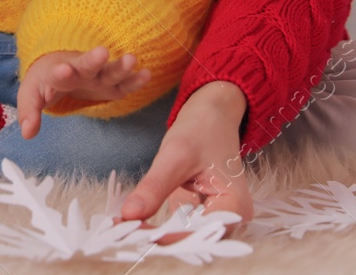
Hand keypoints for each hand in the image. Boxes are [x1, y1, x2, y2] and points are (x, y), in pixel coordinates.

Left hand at [16, 47, 149, 138]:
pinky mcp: (111, 85)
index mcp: (57, 73)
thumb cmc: (46, 82)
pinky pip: (125, 83)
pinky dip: (135, 80)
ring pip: (110, 71)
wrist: (60, 65)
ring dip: (120, 66)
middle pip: (87, 65)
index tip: (63, 70)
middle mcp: (80, 71)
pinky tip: (146, 74)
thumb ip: (29, 113)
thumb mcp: (31, 95)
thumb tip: (27, 134)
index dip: (60, 73)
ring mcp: (98, 77)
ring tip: (132, 59)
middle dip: (93, 60)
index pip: (57, 74)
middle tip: (101, 52)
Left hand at [118, 81, 252, 236]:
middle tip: (121, 227)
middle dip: (156, 237)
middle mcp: (229, 218)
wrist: (212, 114)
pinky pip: (178, 227)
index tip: (130, 229)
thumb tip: (128, 215)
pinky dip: (156, 225)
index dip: (165, 237)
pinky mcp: (200, 213)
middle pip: (191, 240)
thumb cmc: (201, 130)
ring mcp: (215, 217)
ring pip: (182, 236)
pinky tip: (132, 220)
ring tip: (123, 224)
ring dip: (153, 233)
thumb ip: (154, 186)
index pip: (199, 235)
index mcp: (234, 206)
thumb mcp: (176, 154)